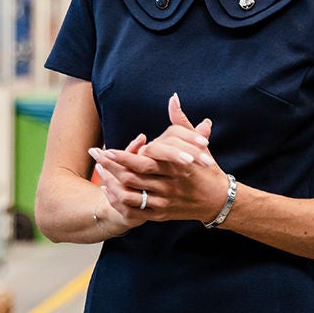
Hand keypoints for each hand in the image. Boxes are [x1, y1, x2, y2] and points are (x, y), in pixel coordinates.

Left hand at [90, 94, 225, 224]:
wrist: (218, 200)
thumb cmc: (206, 168)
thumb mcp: (197, 143)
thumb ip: (181, 121)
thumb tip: (173, 98)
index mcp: (177, 166)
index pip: (145, 161)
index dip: (124, 156)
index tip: (108, 149)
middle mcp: (169, 184)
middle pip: (133, 177)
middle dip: (111, 166)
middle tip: (94, 154)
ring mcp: (164, 201)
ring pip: (131, 194)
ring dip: (112, 182)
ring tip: (99, 169)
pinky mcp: (161, 214)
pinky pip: (135, 209)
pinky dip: (119, 200)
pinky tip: (109, 189)